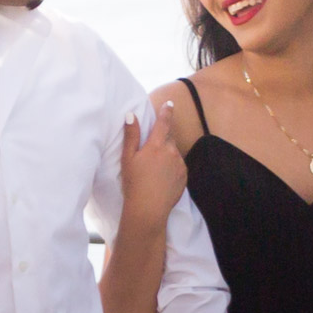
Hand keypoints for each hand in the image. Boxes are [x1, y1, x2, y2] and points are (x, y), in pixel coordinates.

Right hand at [119, 100, 185, 232]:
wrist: (149, 208)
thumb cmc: (134, 183)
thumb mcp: (128, 158)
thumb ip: (131, 135)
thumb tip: (131, 115)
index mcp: (157, 145)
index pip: (164, 122)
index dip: (166, 112)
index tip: (170, 104)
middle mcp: (172, 152)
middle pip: (169, 138)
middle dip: (162, 139)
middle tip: (151, 151)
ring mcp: (180, 164)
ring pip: (174, 153)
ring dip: (167, 154)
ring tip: (154, 170)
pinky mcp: (184, 176)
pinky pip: (178, 166)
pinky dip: (172, 167)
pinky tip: (161, 177)